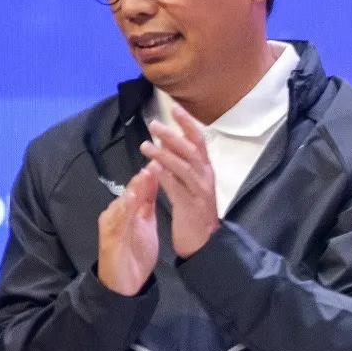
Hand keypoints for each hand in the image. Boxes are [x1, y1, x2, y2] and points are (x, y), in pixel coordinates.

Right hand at [97, 164, 160, 294]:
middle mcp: (115, 213)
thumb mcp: (145, 222)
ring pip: (122, 204)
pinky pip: (117, 223)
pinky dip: (125, 211)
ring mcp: (110, 226)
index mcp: (126, 209)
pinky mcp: (108, 240)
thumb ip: (148, 201)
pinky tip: (132, 201)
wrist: (124, 284)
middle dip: (142, 177)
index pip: (139, 188)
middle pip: (129, 192)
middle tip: (155, 158)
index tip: (164, 158)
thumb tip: (154, 176)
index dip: (151, 173)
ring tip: (144, 175)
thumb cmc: (135, 252)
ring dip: (133, 190)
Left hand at [141, 102, 219, 258]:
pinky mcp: (191, 207)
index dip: (188, 123)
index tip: (174, 108)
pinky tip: (152, 169)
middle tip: (154, 124)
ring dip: (164, 154)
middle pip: (191, 150)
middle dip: (173, 135)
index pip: (199, 141)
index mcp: (206, 170)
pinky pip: (177, 189)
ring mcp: (200, 192)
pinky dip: (165, 177)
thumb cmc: (195, 212)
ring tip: (146, 145)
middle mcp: (205, 177)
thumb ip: (180, 166)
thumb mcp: (190, 185)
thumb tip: (165, 145)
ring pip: (184, 167)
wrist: (204, 243)